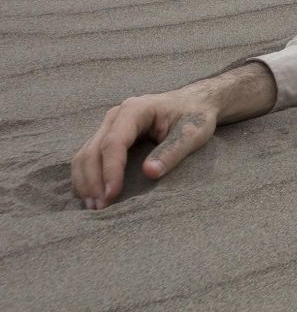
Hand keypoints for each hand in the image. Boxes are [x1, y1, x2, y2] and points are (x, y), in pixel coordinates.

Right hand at [69, 63, 274, 209]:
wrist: (194, 103)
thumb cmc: (195, 116)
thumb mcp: (192, 132)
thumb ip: (172, 151)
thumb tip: (149, 173)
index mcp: (135, 110)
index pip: (114, 143)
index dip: (110, 171)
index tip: (112, 195)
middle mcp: (116, 116)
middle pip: (93, 151)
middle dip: (93, 181)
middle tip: (100, 209)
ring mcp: (109, 125)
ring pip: (85, 155)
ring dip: (85, 182)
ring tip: (94, 207)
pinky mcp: (107, 135)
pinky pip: (88, 157)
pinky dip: (86, 177)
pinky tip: (92, 196)